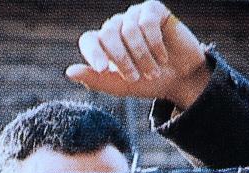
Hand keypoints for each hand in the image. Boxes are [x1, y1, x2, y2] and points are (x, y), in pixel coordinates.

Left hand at [66, 1, 210, 109]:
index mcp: (104, 45)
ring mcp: (134, 16)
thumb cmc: (148, 83)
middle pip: (108, 34)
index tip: (103, 70)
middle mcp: (116, 27)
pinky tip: (162, 57)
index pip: (89, 40)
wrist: (180, 79)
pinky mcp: (153, 10)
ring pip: (129, 30)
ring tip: (153, 72)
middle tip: (135, 78)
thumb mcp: (120, 87)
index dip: (94, 53)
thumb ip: (95, 80)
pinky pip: (147, 22)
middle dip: (121, 60)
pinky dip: (154, 44)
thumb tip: (69, 71)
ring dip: (142, 57)